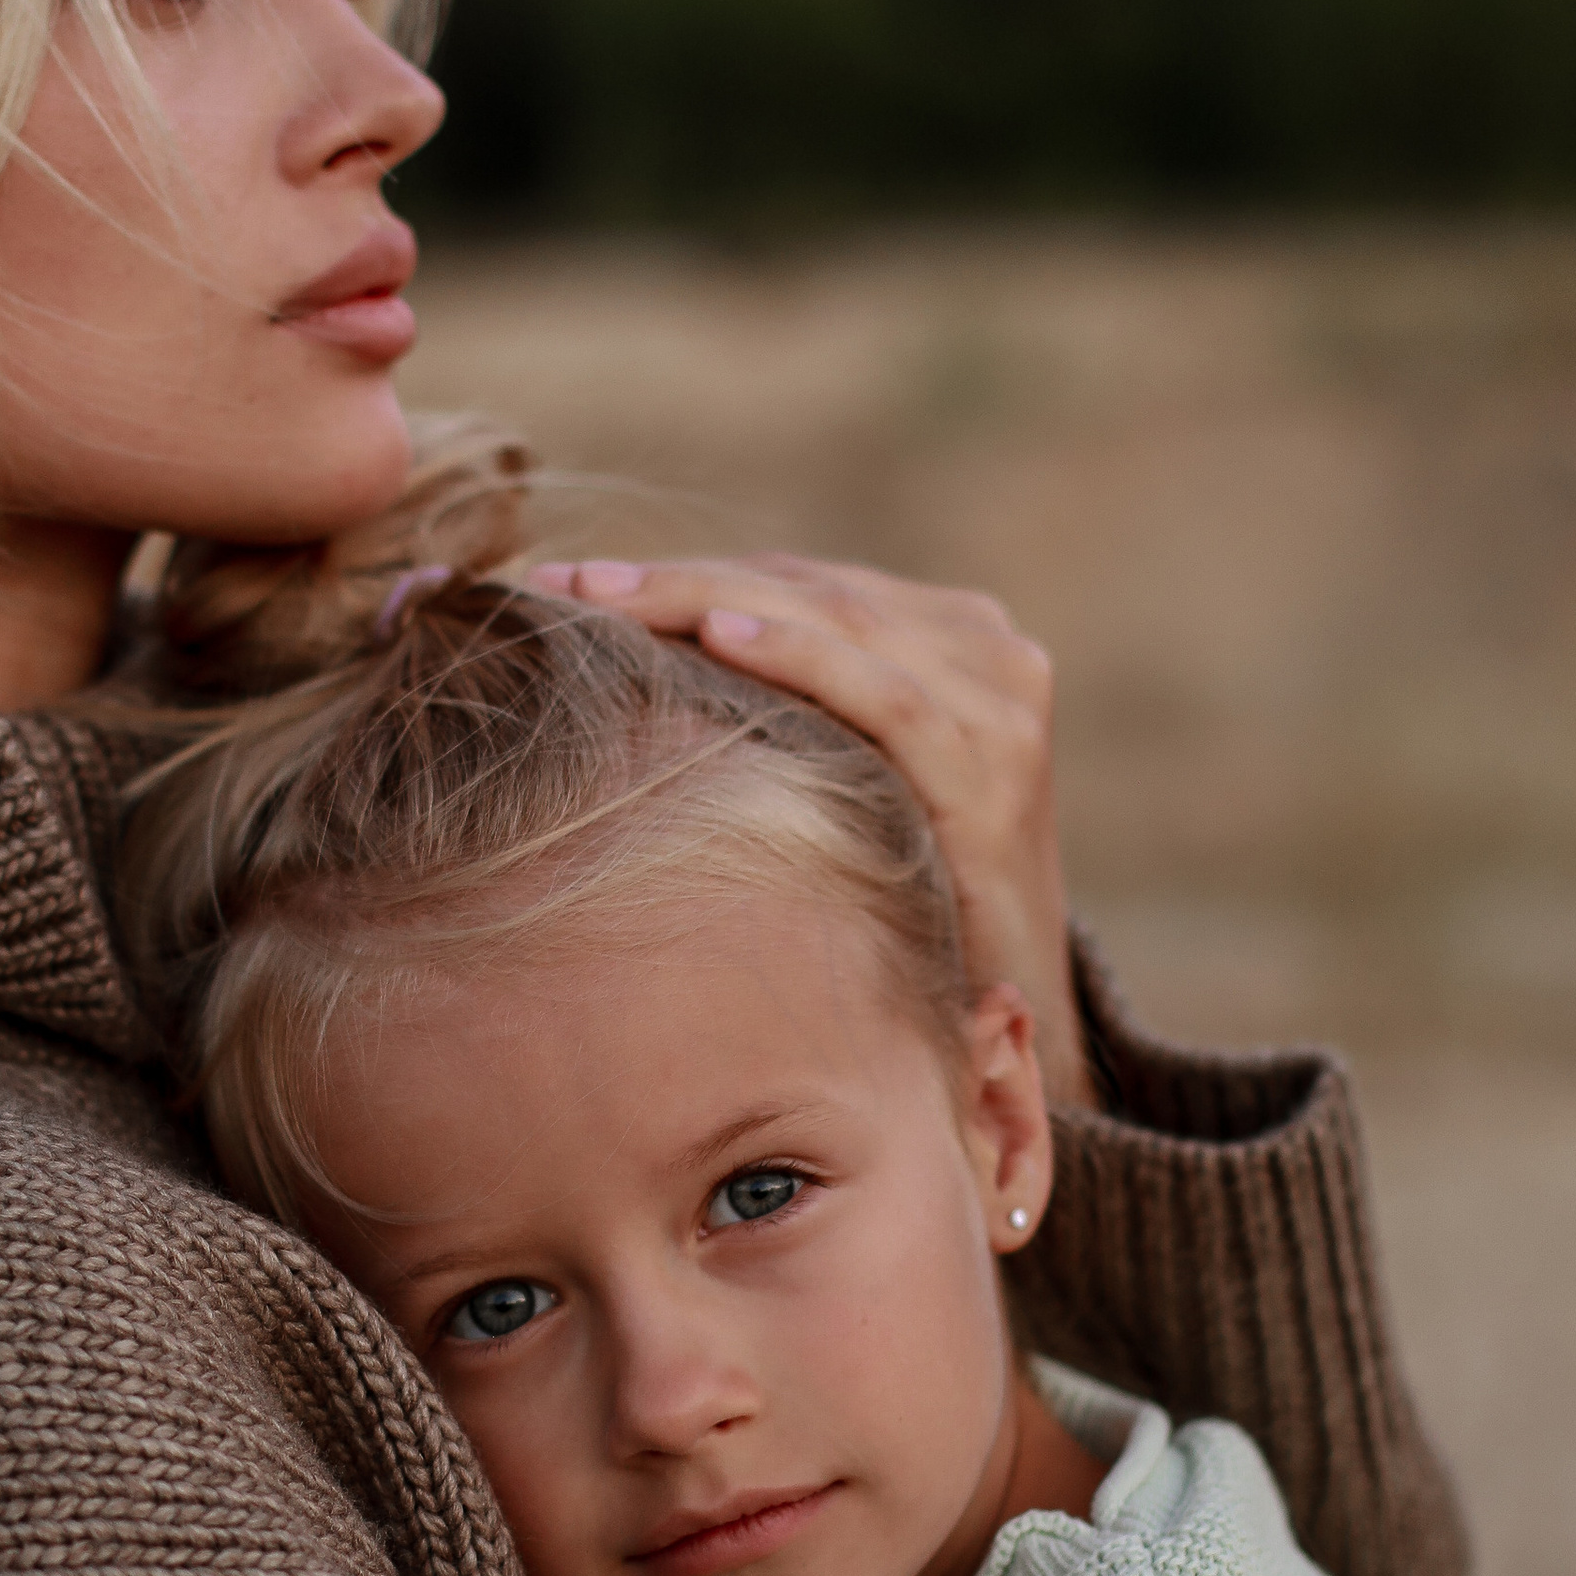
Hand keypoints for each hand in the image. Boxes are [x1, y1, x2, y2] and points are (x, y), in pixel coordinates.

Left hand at [524, 553, 1093, 1108]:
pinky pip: (885, 695)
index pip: (800, 583)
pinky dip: (799, 657)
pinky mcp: (996, 765)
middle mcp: (986, 650)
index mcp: (951, 636)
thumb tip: (642, 666)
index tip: (570, 580)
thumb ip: (793, 707)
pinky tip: (718, 637)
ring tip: (606, 597)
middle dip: (678, 581)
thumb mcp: (851, 777)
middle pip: (809, 589)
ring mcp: (999, 702)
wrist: (1013, 1002)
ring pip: (836, 620)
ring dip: (707, 600)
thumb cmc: (910, 894)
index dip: (687, 573)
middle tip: (561, 580)